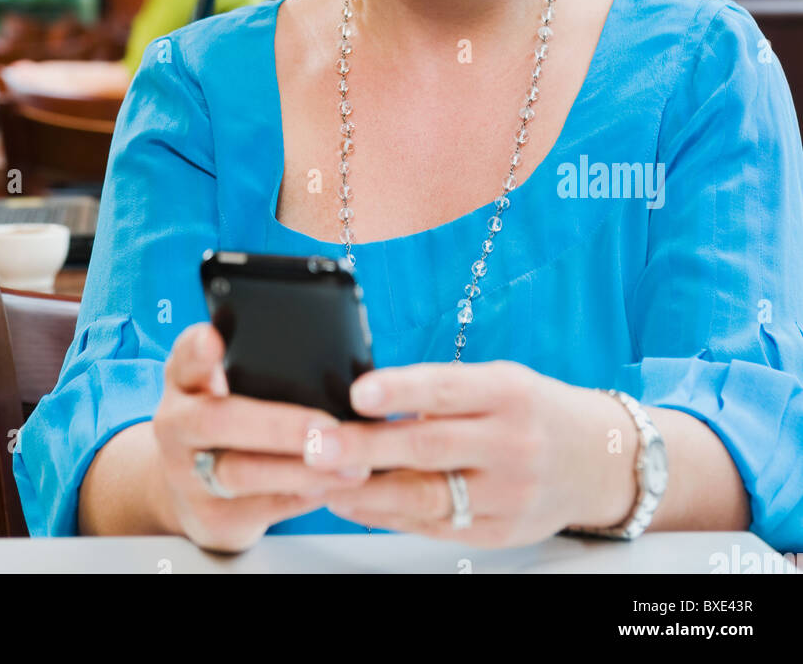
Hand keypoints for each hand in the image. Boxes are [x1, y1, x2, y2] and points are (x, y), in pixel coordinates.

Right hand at [151, 323, 373, 551]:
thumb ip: (248, 362)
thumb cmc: (222, 421)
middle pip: (217, 422)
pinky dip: (303, 497)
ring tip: (351, 465)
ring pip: (242, 473)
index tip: (212, 339)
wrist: (188, 490)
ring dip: (301, 470)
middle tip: (327, 427)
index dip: (196, 351)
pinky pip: (262, 508)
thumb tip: (327, 349)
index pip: (184, 360)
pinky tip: (336, 486)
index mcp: (183, 383)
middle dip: (277, 426)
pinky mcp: (212, 517)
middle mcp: (177, 427)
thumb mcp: (217, 386)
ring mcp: (188, 476)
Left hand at [308, 361, 633, 545]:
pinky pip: (436, 526)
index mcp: (509, 392)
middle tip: (317, 444)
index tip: (357, 392)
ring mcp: (509, 493)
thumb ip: (444, 392)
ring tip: (321, 480)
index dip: (401, 389)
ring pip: (427, 496)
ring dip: (367, 490)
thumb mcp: (499, 382)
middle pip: (430, 447)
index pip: (447, 388)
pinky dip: (388, 515)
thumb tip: (366, 400)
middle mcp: (512, 443)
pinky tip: (354, 501)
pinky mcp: (502, 531)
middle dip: (367, 447)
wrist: (597, 460)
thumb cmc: (531, 410)